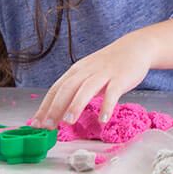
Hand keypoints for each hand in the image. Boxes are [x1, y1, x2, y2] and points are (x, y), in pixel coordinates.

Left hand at [31, 33, 154, 127]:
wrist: (136, 47)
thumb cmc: (109, 64)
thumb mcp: (89, 72)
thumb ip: (76, 89)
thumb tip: (58, 113)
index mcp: (77, 70)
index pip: (57, 88)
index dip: (45, 106)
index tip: (36, 124)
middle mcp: (88, 70)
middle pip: (68, 88)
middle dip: (56, 107)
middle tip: (48, 126)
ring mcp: (105, 73)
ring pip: (87, 89)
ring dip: (76, 105)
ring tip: (69, 122)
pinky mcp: (122, 78)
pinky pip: (113, 92)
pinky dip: (107, 105)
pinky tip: (103, 119)